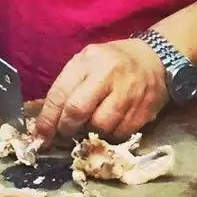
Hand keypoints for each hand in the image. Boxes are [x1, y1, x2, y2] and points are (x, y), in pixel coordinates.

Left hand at [35, 40, 167, 144]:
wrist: (155, 59)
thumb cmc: (112, 63)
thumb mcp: (87, 62)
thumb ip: (69, 87)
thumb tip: (48, 123)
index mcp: (89, 61)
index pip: (60, 94)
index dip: (48, 120)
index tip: (41, 136)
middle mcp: (108, 74)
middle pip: (78, 111)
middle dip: (67, 128)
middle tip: (66, 134)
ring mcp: (129, 93)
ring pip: (100, 127)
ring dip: (90, 134)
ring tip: (90, 128)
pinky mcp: (144, 109)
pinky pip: (121, 134)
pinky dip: (111, 136)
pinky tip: (110, 127)